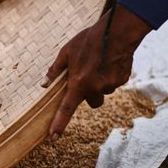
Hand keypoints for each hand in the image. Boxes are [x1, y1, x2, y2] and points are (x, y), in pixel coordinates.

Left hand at [41, 4, 151, 138]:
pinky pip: (113, 83)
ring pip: (103, 92)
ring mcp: (110, 85)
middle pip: (91, 103)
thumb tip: (44, 84)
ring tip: (99, 63)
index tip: (53, 137)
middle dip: (88, 94)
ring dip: (100, 83)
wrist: (118, 31)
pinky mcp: (122, 80)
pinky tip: (109, 61)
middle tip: (87, 76)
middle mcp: (95, 88)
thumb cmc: (89, 40)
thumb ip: (55, 70)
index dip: (59, 124)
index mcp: (78, 83)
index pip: (66, 109)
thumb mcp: (66, 52)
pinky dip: (110, 76)